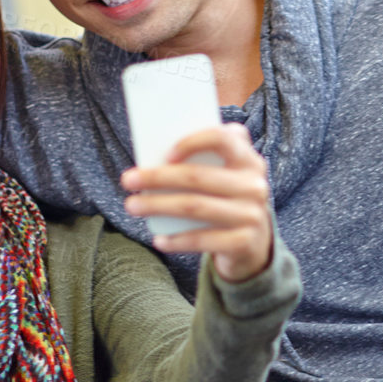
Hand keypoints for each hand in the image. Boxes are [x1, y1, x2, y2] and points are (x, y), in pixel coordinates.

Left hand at [120, 123, 274, 282]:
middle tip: (127, 180)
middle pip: (198, 176)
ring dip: (157, 206)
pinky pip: (202, 240)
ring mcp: (252, 214)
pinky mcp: (244, 242)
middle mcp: (255, 185)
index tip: (165, 154)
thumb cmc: (225, 200)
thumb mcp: (224, 177)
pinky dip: (176, 241)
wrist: (254, 243)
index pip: (222, 139)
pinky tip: (158, 240)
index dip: (192, 142)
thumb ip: (203, 162)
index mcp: (248, 160)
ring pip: (195, 207)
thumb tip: (152, 160)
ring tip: (132, 206)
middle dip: (157, 177)